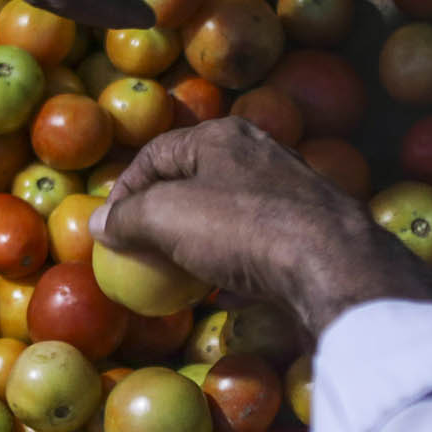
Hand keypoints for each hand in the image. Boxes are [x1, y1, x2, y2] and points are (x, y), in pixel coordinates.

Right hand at [93, 119, 431, 343]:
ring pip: (228, 216)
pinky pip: (259, 247)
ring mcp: (288, 194)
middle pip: (194, 182)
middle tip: (140, 252)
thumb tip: (98, 224)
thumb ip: (127, 217)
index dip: (125, 190)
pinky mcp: (309, 234)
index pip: (156, 154)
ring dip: (198, 244)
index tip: (108, 229)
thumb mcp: (166, 216)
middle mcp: (259, 155)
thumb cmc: (241, 228)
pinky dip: (234, 267)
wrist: (332, 263)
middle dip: (162, 217)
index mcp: (221, 137)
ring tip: (176, 275)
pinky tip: (224, 294)